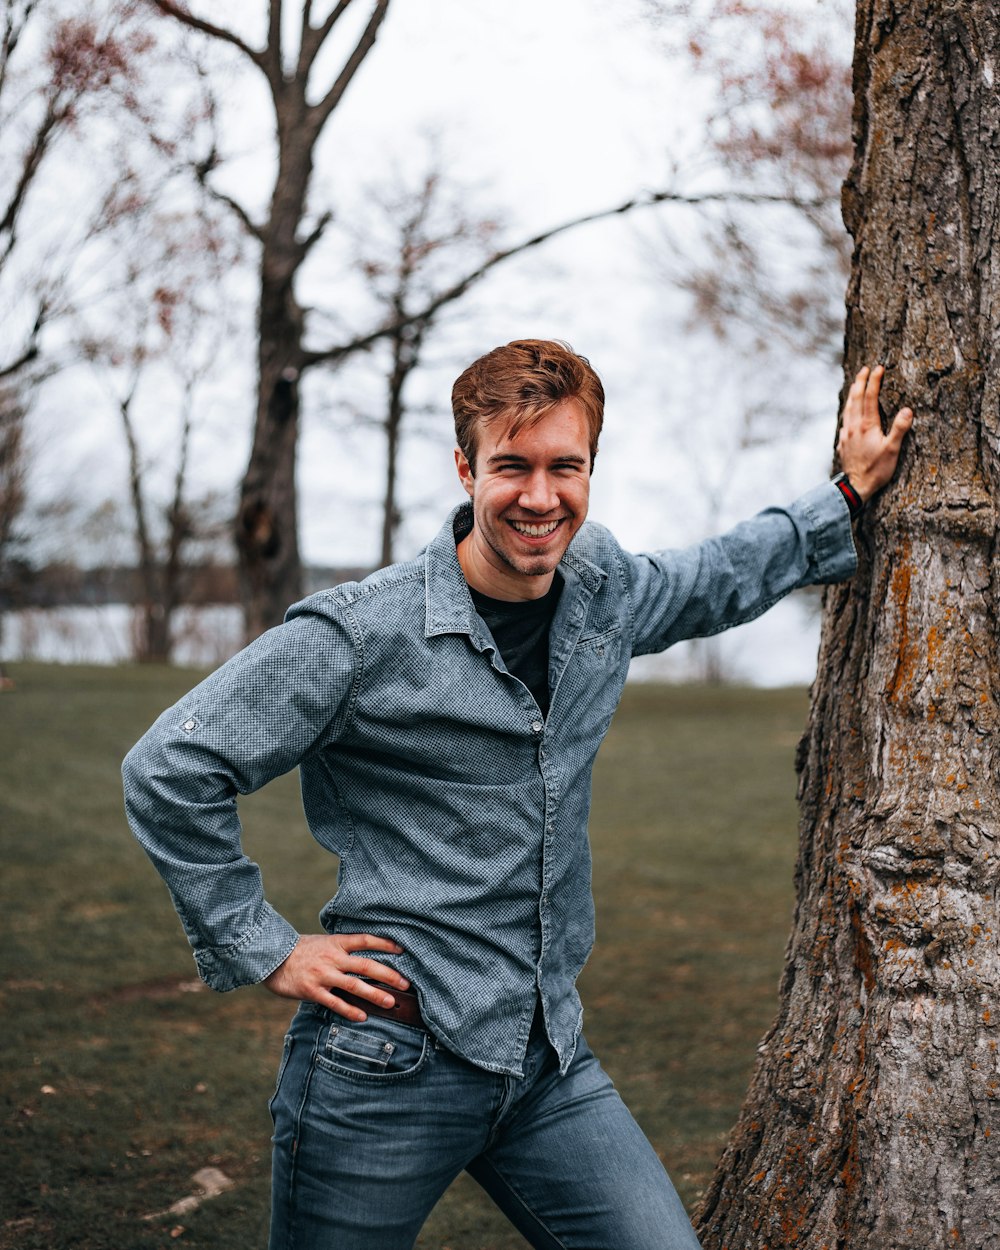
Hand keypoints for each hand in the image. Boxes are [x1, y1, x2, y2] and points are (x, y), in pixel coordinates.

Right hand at [263, 932, 409, 1020]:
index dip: (385, 943)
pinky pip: (335, 1002)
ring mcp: (323, 974)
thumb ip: (341, 949)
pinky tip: (362, 1016)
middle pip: (366, 964)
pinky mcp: (312, 991)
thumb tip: (363, 956)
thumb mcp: (322, 943)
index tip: (402, 949)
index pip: (365, 940)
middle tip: (405, 983)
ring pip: (354, 985)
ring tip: (390, 1002)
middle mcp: (332, 958)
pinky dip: (349, 1010)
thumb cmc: (300, 951)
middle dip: (388, 974)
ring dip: (374, 994)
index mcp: (336, 943)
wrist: (271, 958)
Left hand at [837, 364, 912, 502]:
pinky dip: (847, 409)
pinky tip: (849, 411)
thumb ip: (899, 429)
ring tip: (855, 384)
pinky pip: (844, 420)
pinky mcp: (842, 443)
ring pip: (847, 408)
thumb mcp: (892, 451)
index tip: (878, 368)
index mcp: (867, 426)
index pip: (870, 397)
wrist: (855, 487)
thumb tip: (908, 410)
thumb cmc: (876, 470)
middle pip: (855, 399)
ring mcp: (845, 435)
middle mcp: (853, 427)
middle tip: (865, 369)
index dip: (874, 381)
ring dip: (852, 394)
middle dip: (860, 382)